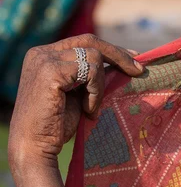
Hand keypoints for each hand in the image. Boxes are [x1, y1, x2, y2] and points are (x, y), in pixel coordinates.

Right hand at [8, 34, 143, 169]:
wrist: (35, 146)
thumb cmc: (57, 125)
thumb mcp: (77, 93)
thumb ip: (90, 77)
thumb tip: (122, 65)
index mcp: (46, 55)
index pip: (84, 41)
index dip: (112, 49)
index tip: (134, 60)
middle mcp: (42, 52)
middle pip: (90, 41)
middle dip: (119, 56)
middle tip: (139, 71)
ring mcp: (45, 60)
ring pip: (94, 56)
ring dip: (100, 85)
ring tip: (91, 108)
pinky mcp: (51, 71)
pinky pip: (90, 71)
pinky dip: (95, 92)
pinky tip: (87, 110)